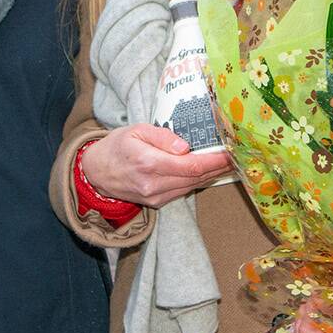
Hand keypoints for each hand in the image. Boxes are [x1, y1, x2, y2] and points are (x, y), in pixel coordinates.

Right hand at [81, 124, 233, 208]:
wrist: (95, 173)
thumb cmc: (116, 146)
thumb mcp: (136, 130)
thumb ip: (162, 136)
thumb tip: (185, 146)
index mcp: (148, 163)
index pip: (191, 165)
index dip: (214, 161)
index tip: (231, 153)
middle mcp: (153, 184)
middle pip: (195, 178)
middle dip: (218, 167)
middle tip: (237, 155)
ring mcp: (155, 197)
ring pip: (192, 186)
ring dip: (211, 175)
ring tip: (227, 162)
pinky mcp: (157, 202)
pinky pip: (183, 190)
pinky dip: (197, 180)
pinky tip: (208, 170)